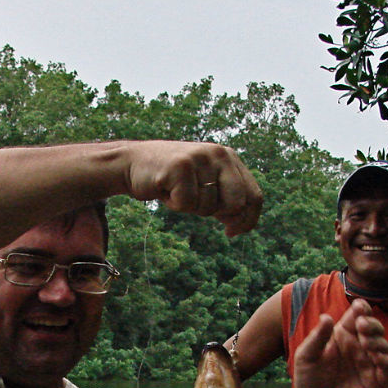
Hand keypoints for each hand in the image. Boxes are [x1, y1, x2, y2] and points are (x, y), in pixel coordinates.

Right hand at [122, 141, 262, 234]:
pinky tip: (165, 189)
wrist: (133, 162)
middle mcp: (219, 155)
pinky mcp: (181, 166)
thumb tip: (239, 224)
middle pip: (236, 203)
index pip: (254, 195)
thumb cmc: (172, 179)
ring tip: (176, 191)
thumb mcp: (204, 184)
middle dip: (218, 214)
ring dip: (190, 208)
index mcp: (229, 158)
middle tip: (197, 207)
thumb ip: (224, 197)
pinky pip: (186, 203)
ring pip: (208, 206)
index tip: (231, 232)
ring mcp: (200, 159)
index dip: (247, 219)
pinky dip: (174, 204)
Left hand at [291, 299, 387, 387]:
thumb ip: (317, 338)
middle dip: (371, 323)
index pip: (356, 319)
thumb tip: (327, 316)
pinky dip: (386, 359)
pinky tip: (375, 356)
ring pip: (384, 345)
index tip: (360, 306)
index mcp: (342, 339)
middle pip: (373, 328)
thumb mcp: (306, 358)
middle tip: (362, 325)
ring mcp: (369, 365)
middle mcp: (358, 349)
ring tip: (365, 340)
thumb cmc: (309, 385)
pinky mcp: (378, 382)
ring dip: (378, 339)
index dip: (361, 309)